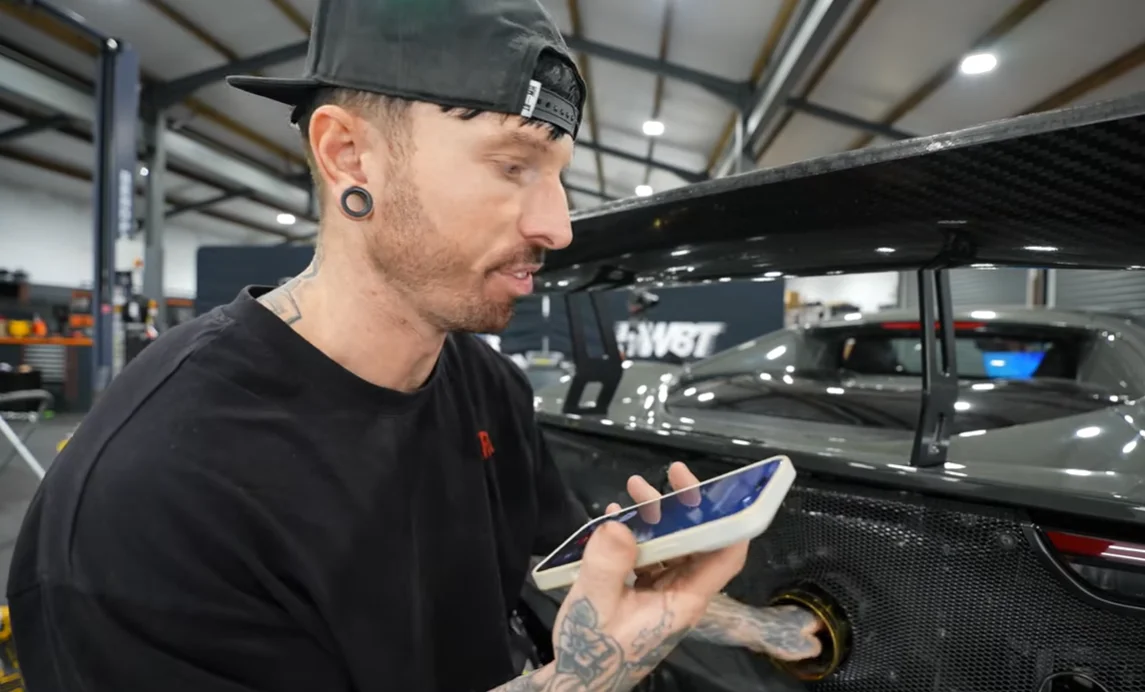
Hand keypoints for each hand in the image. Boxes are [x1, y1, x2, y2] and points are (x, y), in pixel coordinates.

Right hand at [543, 486, 748, 689]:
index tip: (715, 488)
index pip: (725, 557)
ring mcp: (662, 594)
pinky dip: (637, 535)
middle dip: (686, 506)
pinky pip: (650, 558)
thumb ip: (608, 564)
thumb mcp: (594, 604)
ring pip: (673, 547)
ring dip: (657, 516)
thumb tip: (620, 523)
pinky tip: (614, 518)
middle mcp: (680, 594)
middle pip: (699, 543)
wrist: (577, 681)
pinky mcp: (643, 595)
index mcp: (682, 600)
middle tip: (671, 474)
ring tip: (633, 489)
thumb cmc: (592, 650)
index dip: (730, 520)